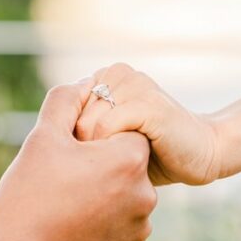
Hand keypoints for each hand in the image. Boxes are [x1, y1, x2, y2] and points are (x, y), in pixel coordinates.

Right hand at [0, 79, 157, 240]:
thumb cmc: (26, 198)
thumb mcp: (41, 138)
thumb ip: (66, 101)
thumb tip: (85, 83)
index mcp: (128, 160)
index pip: (124, 131)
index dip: (95, 138)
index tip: (70, 152)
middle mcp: (145, 195)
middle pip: (126, 164)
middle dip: (99, 166)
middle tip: (61, 180)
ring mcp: (140, 229)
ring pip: (124, 196)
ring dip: (102, 195)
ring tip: (63, 205)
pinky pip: (121, 226)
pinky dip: (101, 223)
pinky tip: (69, 227)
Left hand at [75, 63, 222, 185]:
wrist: (201, 154)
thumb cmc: (153, 154)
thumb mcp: (109, 139)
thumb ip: (82, 131)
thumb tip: (40, 146)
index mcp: (107, 75)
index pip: (62, 105)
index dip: (69, 139)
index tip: (87, 161)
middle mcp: (118, 72)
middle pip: (72, 116)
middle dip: (82, 148)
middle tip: (105, 167)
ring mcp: (134, 84)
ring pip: (87, 124)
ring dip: (98, 153)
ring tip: (122, 164)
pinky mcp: (148, 103)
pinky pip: (107, 128)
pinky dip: (111, 151)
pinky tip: (133, 161)